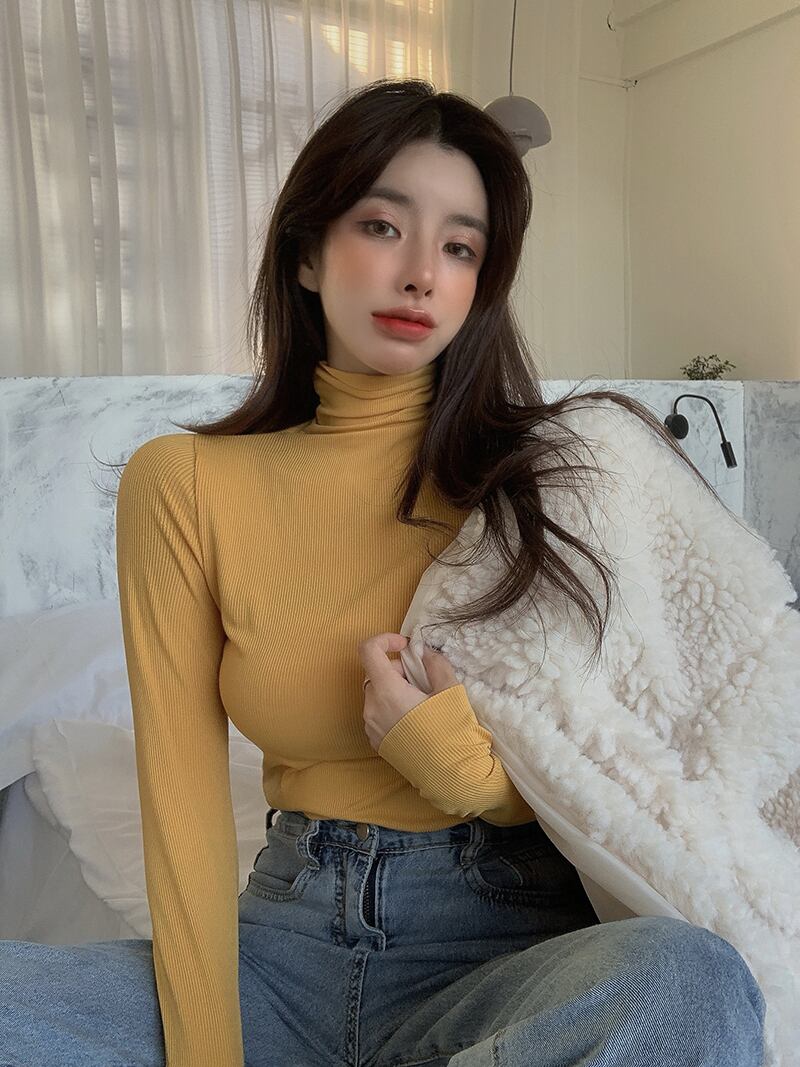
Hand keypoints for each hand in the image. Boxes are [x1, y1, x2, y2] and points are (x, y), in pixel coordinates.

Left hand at [359, 633, 459, 751]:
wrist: (450, 776)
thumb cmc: (452, 731)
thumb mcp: (450, 690)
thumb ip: (434, 664)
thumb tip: (424, 652)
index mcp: (387, 691)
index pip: (368, 651)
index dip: (385, 640)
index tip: (405, 646)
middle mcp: (372, 708)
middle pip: (375, 674)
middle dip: (398, 670)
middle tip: (424, 681)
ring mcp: (371, 727)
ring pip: (377, 694)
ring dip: (395, 689)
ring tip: (422, 703)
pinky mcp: (376, 742)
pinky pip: (378, 714)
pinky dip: (392, 708)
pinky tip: (416, 720)